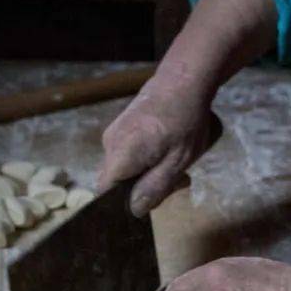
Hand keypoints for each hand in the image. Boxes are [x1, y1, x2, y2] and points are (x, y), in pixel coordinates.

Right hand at [97, 80, 214, 214]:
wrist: (183, 80)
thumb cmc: (185, 120)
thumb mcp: (178, 161)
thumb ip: (154, 187)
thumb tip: (134, 210)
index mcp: (120, 154)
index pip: (105, 192)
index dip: (124, 203)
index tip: (151, 199)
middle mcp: (109, 144)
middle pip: (117, 182)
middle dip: (145, 188)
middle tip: (179, 181)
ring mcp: (113, 134)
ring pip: (125, 169)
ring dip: (150, 173)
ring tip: (178, 163)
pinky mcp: (121, 128)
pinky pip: (128, 155)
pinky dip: (147, 159)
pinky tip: (169, 152)